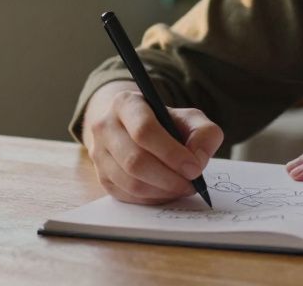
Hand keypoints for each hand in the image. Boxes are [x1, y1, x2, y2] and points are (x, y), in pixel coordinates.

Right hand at [83, 82, 223, 204]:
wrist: (135, 128)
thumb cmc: (166, 123)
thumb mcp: (190, 118)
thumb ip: (204, 133)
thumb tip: (197, 160)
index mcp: (126, 103)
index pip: (144, 130)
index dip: (171, 153)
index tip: (194, 168)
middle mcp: (105, 126)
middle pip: (135, 160)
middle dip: (169, 178)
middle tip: (191, 184)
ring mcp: (98, 153)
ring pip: (130, 182)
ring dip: (162, 191)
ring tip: (182, 188)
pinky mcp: (101, 176)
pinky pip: (127, 195)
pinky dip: (152, 199)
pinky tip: (167, 192)